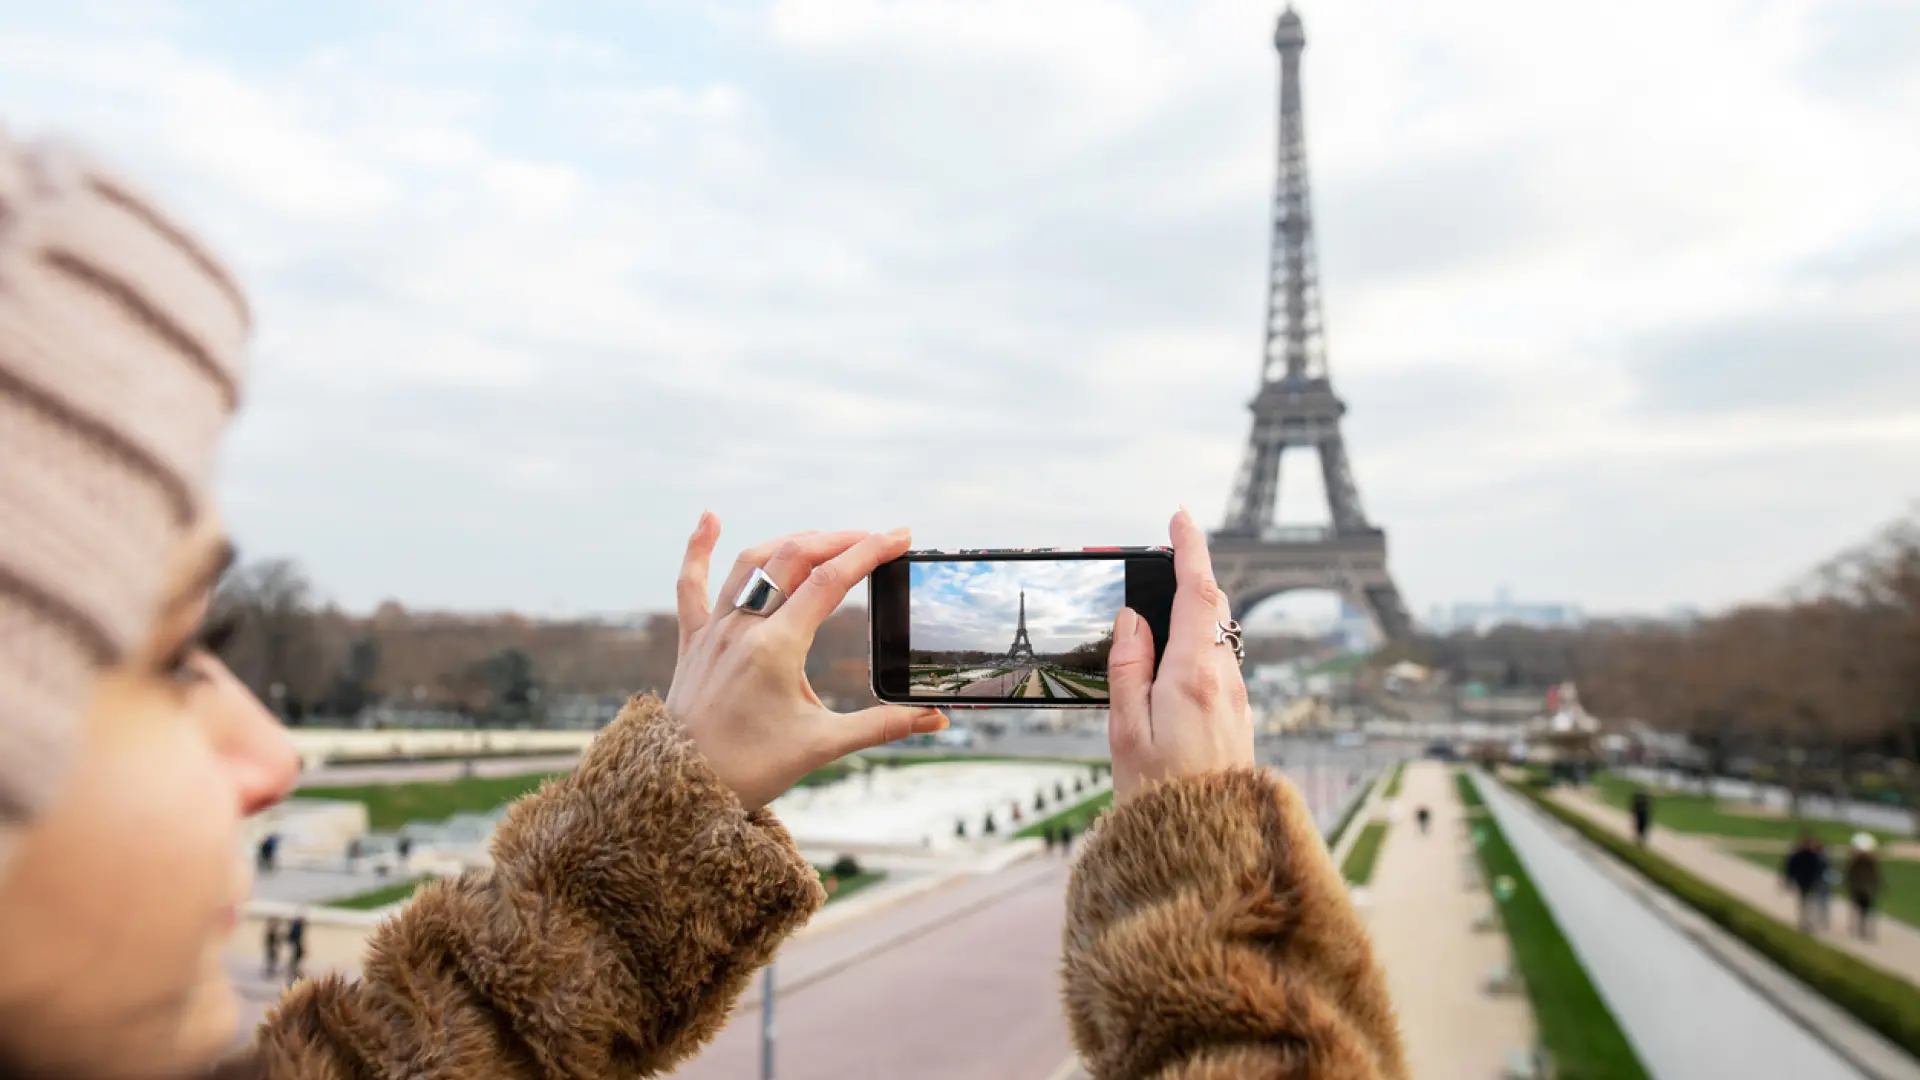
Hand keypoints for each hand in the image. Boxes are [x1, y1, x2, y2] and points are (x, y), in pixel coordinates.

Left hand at [665, 513, 946, 809]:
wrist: (682, 789)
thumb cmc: (752, 769)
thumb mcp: (824, 746)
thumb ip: (883, 726)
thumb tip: (936, 719)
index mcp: (776, 648)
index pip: (830, 581)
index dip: (869, 553)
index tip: (900, 537)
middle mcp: (742, 628)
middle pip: (793, 558)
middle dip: (838, 540)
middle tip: (873, 538)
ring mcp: (714, 630)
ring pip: (752, 561)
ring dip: (791, 541)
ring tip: (826, 538)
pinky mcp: (693, 640)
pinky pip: (692, 584)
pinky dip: (698, 548)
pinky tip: (708, 518)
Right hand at [1105, 508, 1254, 800]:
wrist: (1210, 850)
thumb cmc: (1160, 796)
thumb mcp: (1126, 730)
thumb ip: (1128, 668)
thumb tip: (1134, 619)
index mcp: (1194, 675)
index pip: (1198, 592)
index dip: (1191, 549)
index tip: (1180, 517)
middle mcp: (1226, 681)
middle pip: (1215, 609)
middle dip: (1193, 577)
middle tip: (1165, 558)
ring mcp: (1238, 700)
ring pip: (1220, 638)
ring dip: (1196, 614)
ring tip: (1163, 612)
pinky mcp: (1240, 720)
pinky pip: (1221, 666)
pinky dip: (1200, 647)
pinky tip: (1175, 663)